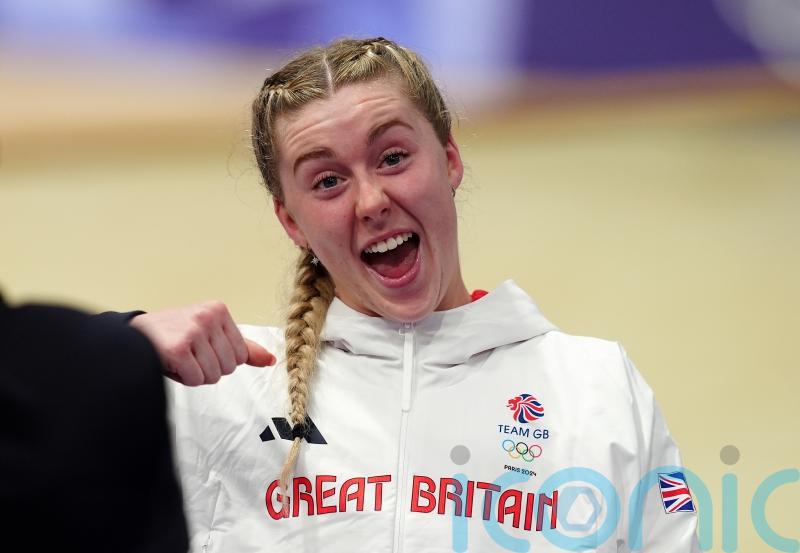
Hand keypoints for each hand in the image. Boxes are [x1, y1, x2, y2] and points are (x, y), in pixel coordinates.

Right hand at [130, 301, 275, 385]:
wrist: (132, 335)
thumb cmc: (173, 335)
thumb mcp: (210, 334)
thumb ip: (242, 347)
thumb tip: (271, 360)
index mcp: (218, 309)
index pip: (240, 355)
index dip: (219, 360)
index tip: (199, 347)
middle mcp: (207, 316)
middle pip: (229, 367)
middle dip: (207, 368)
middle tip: (187, 354)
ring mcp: (193, 331)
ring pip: (213, 375)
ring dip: (194, 374)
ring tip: (179, 358)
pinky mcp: (178, 348)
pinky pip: (196, 380)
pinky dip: (183, 378)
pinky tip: (171, 363)